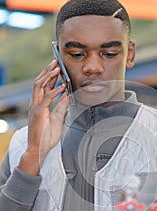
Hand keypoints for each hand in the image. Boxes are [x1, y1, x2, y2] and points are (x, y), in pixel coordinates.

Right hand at [18, 60, 68, 174]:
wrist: (39, 149)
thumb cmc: (47, 136)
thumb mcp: (58, 118)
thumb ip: (62, 106)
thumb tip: (68, 95)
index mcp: (39, 105)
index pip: (43, 86)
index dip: (50, 75)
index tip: (57, 67)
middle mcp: (35, 104)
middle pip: (39, 82)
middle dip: (48, 71)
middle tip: (56, 61)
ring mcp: (36, 108)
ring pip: (39, 86)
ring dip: (49, 76)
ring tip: (57, 68)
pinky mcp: (39, 113)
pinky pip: (46, 98)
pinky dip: (55, 91)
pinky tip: (62, 86)